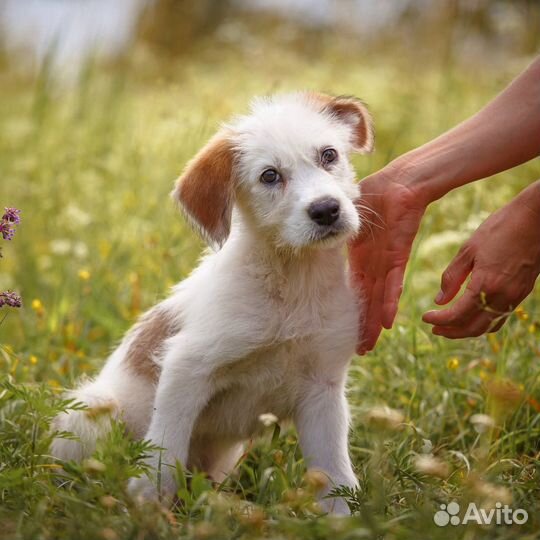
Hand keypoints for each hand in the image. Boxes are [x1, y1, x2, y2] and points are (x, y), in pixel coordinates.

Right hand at [348, 164, 426, 353]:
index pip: (357, 288)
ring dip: (374, 322)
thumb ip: (336, 227)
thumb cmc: (377, 192)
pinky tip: (387, 322)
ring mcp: (386, 262)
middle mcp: (374, 264)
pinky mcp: (398, 256)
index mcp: (362, 256)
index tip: (350, 329)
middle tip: (360, 350)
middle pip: (368, 301)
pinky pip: (392, 283)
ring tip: (369, 346)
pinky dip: (389, 302)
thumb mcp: (349, 214)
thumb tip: (317, 229)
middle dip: (365, 325)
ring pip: (380, 299)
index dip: (355, 309)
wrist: (402, 182)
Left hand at [423, 182, 539, 337]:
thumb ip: (452, 277)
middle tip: (434, 329)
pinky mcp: (521, 293)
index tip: (425, 317)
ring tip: (449, 327)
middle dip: (451, 332)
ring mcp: (515, 297)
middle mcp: (503, 296)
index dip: (439, 320)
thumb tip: (439, 301)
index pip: (458, 315)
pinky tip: (471, 316)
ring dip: (466, 330)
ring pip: (488, 326)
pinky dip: (483, 323)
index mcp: (486, 284)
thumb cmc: (500, 229)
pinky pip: (500, 317)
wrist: (535, 219)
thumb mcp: (469, 250)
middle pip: (473, 327)